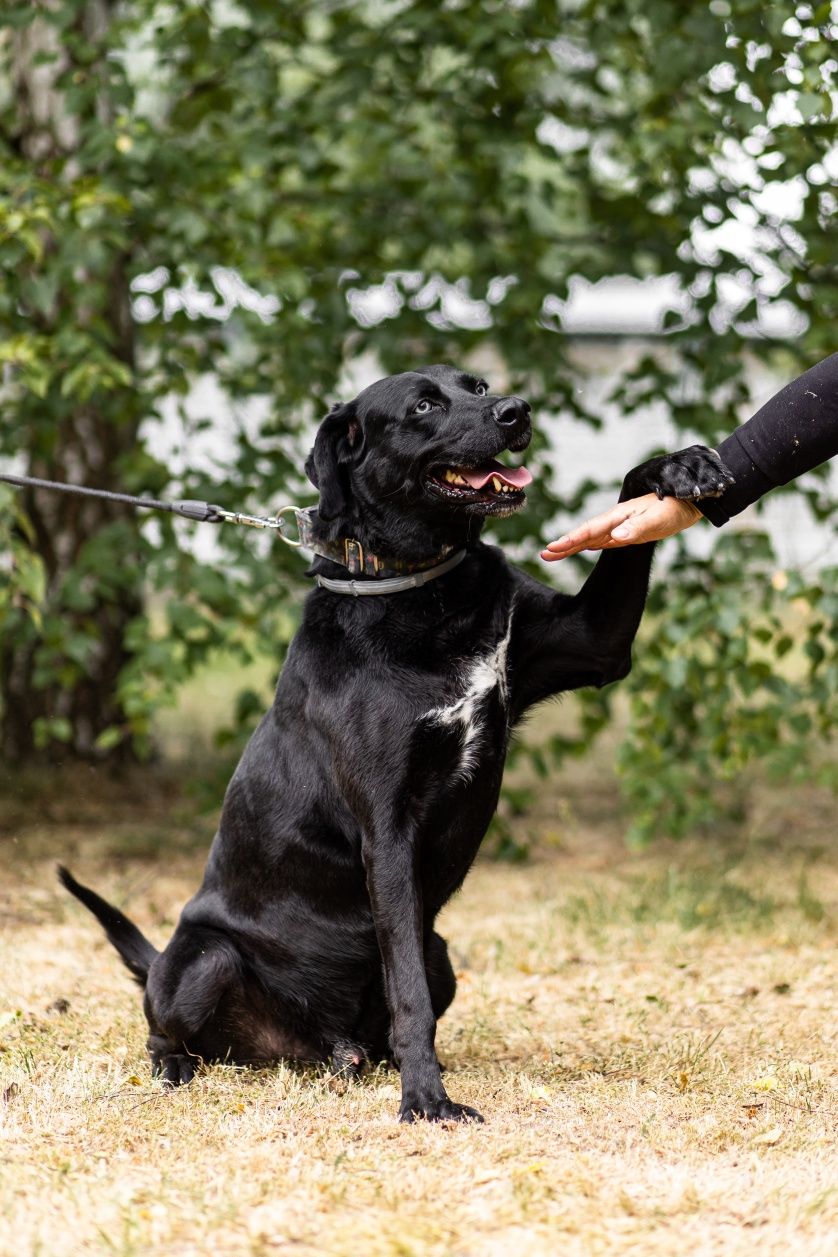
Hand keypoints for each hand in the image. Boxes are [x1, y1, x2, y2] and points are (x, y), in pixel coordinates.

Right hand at [541, 493, 702, 560]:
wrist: (689, 503)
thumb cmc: (673, 508)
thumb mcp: (657, 519)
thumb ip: (636, 527)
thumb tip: (614, 536)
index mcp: (619, 515)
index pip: (590, 530)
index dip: (571, 539)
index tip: (554, 547)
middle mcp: (616, 521)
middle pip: (585, 534)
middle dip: (565, 544)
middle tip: (545, 554)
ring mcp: (621, 527)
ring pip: (591, 538)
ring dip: (573, 546)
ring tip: (553, 554)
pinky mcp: (628, 533)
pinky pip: (604, 540)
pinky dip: (590, 545)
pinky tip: (582, 548)